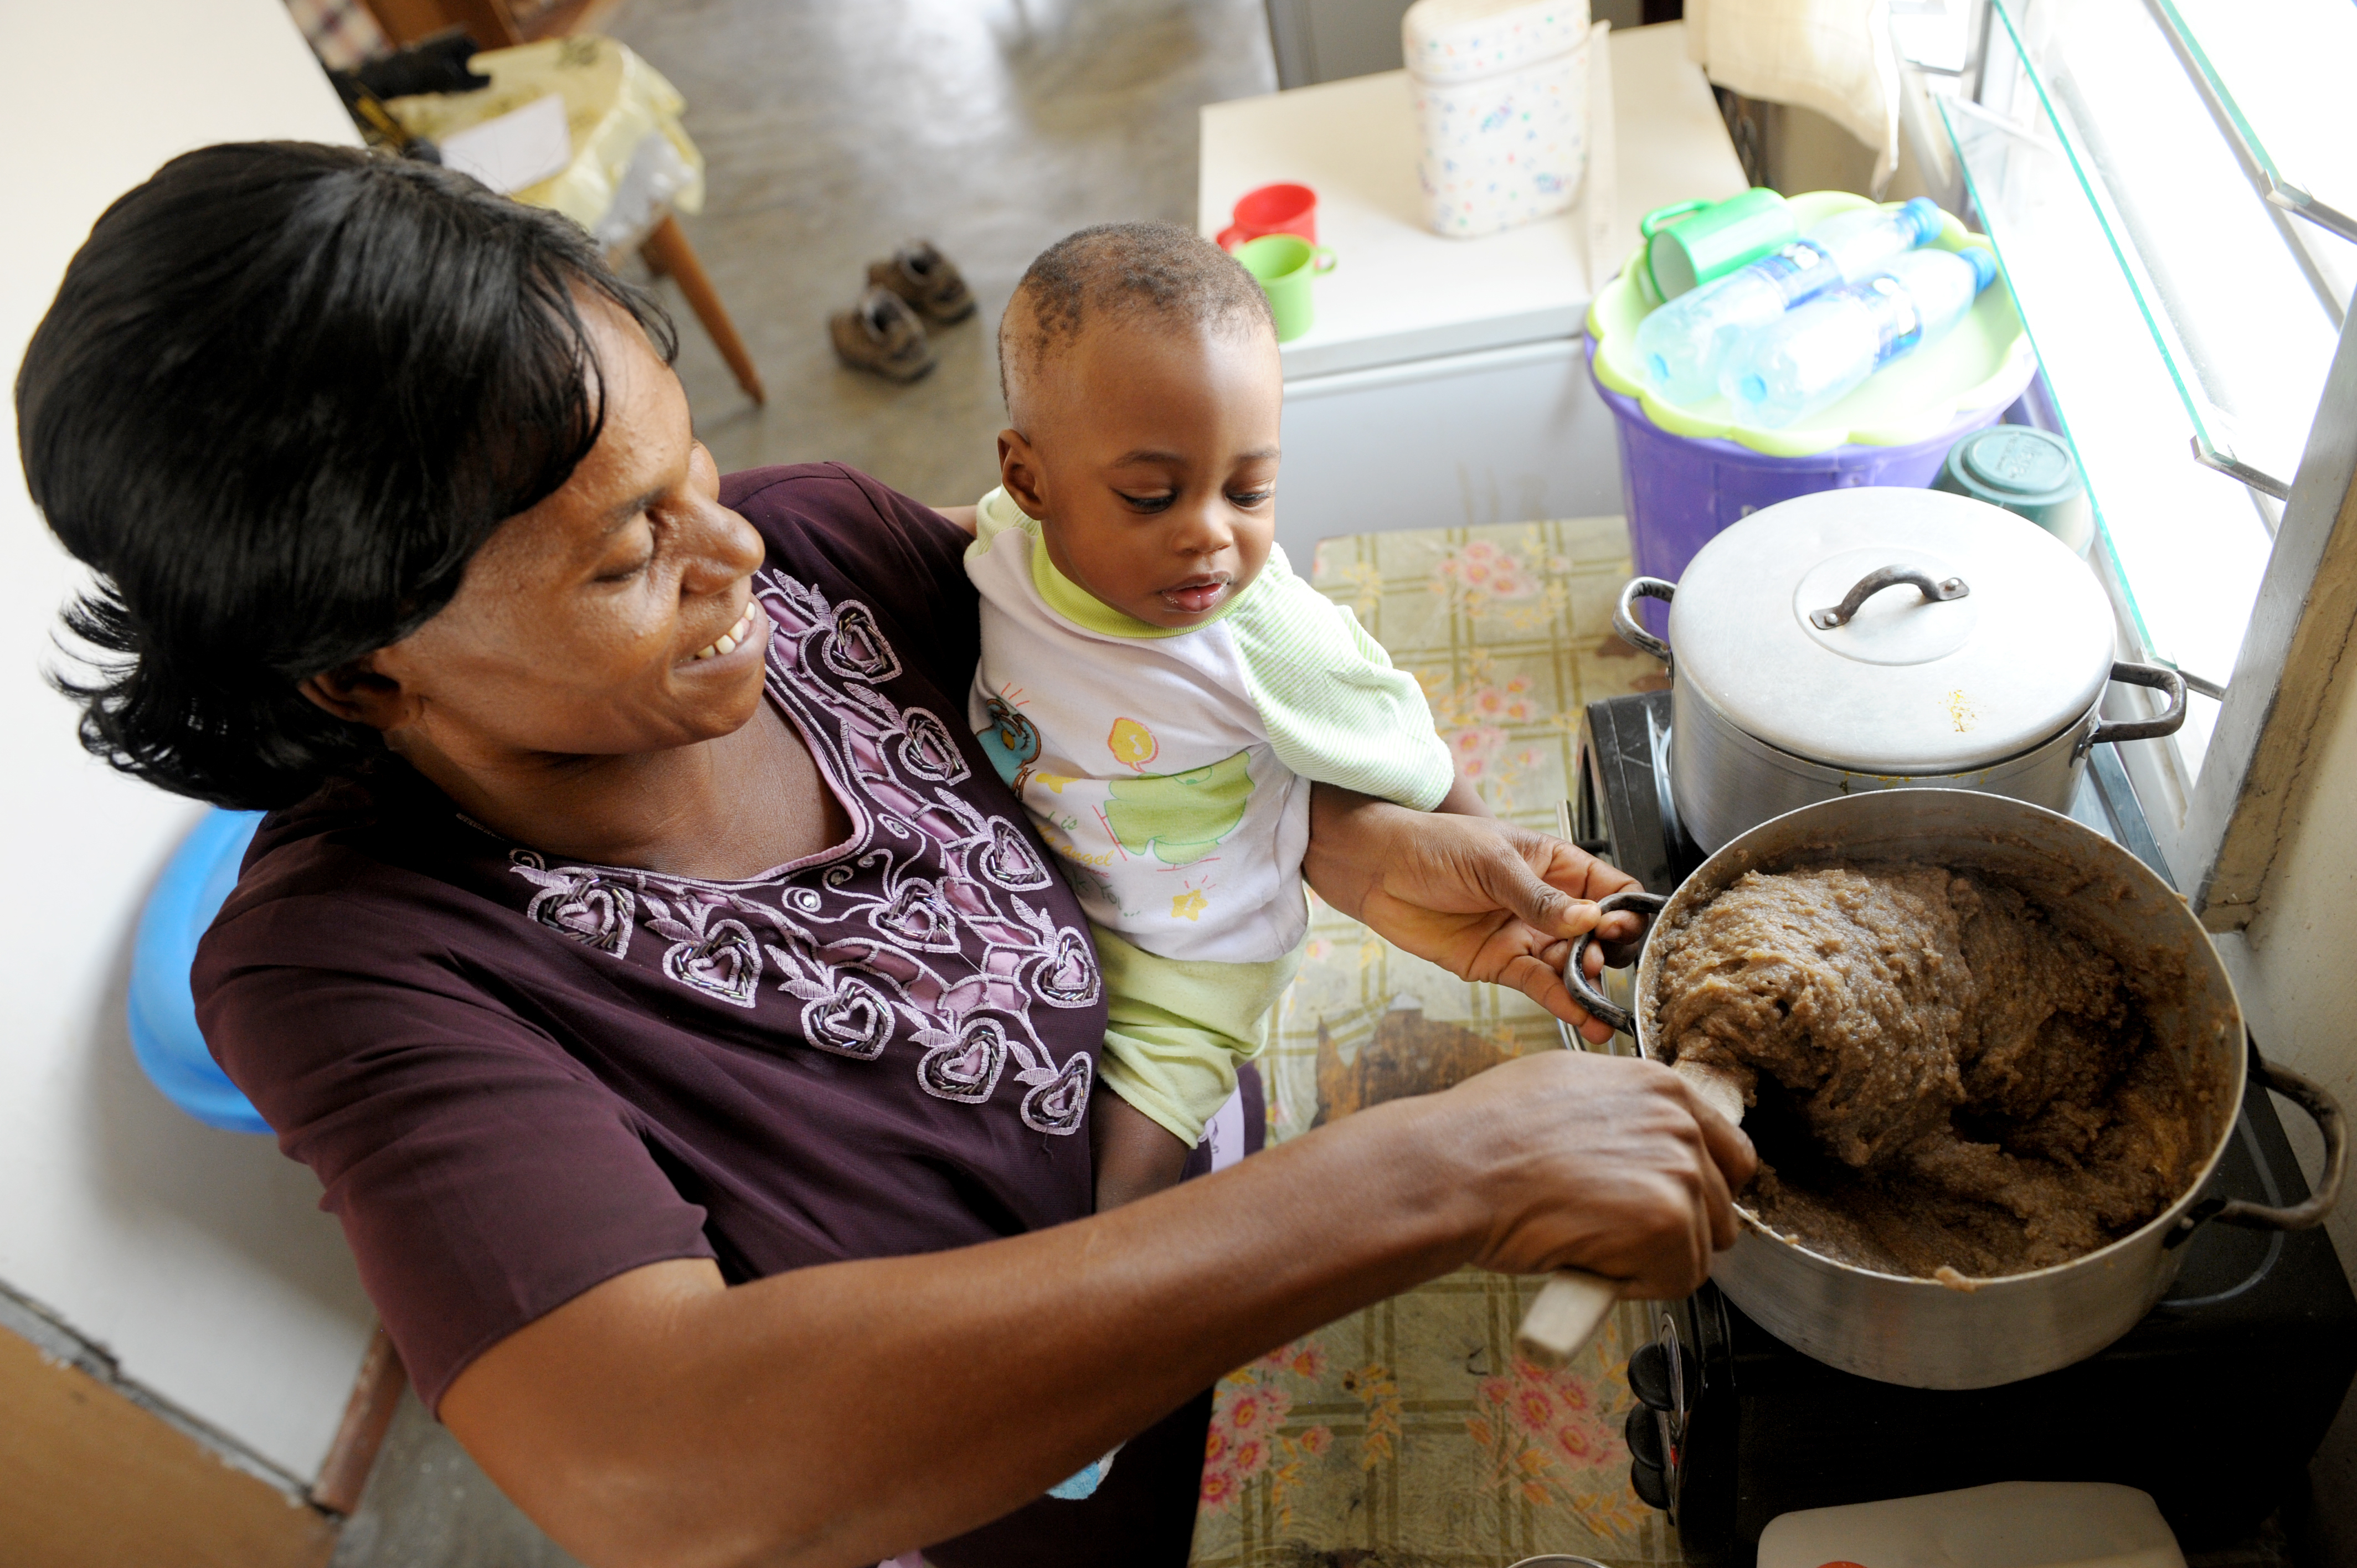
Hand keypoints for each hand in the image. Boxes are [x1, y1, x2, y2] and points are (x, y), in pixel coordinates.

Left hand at [1304, 787, 1644, 1042]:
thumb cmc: (1434, 845)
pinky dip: (1562, 1002)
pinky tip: (1582, 1017)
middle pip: (1598, 936)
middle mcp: (1549, 905)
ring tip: (1600, 1007)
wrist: (1377, 870)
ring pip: (1571, 967)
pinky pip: (1539, 986)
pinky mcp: (1500, 964)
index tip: (1622, 929)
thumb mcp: (1491, 861)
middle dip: (1607, 954)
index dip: (1626, 911)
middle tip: (1598, 961)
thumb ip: (1539, 896)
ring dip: (1588, 987)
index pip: (1612, 889)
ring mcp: (1526, 937)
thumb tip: (1586, 919)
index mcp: (1557, 866)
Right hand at [1426, 1051, 1756, 1296]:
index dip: (1697, 1191)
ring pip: (1700, 1248)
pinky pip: (1677, 1279)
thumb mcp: (1565, 1092)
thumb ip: (1621, 1115)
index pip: (1728, 1153)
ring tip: (1585, 1239)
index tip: (1665, 1210)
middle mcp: (1680, 1123)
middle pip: (1719, 1206)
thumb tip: (1634, 1146)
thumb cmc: (1484, 1136)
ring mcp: (1679, 1170)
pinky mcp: (1668, 1221)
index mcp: (1661, 1088)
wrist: (1453, 1168)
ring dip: (1648, 1260)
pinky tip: (1585, 1256)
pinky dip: (1633, 1285)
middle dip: (1672, 1231)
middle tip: (1610, 1232)